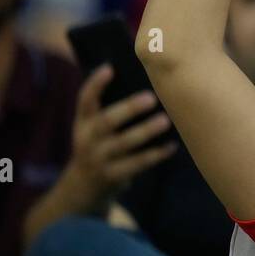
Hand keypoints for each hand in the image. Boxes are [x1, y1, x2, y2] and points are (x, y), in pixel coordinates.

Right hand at [65, 65, 176, 205]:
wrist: (82, 187)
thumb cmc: (97, 146)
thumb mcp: (91, 128)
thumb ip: (107, 108)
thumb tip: (141, 78)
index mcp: (82, 122)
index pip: (85, 99)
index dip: (95, 84)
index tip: (109, 68)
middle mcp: (87, 138)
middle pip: (106, 121)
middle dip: (128, 109)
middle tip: (151, 97)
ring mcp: (99, 159)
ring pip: (124, 144)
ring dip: (145, 131)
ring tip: (165, 120)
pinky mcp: (112, 176)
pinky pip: (137, 164)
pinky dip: (155, 155)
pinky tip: (172, 146)